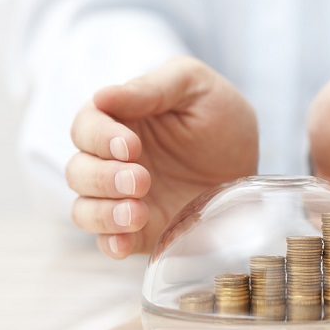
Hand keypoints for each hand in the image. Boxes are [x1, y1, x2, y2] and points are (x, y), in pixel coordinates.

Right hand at [66, 56, 257, 258]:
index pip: (86, 126)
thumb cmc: (219, 114)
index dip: (99, 137)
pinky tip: (126, 240)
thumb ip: (152, 88)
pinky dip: (110, 243)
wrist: (250, 161)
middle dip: (103, 177)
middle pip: (79, 170)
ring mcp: (124, 197)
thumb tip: (102, 96)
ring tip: (136, 212)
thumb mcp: (194, 86)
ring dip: (103, 213)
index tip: (130, 145)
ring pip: (85, 208)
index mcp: (120, 121)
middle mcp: (113, 161)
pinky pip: (109, 242)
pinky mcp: (140, 230)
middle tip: (140, 178)